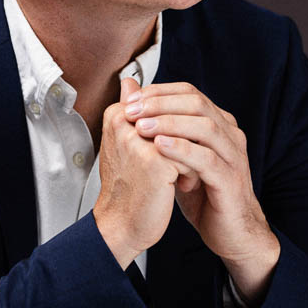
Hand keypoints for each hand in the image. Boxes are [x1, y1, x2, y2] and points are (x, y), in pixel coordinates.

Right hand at [93, 77, 179, 268]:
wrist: (122, 225)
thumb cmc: (128, 187)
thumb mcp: (127, 143)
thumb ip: (132, 110)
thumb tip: (131, 81)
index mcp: (116, 114)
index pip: (162, 105)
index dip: (174, 128)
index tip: (166, 151)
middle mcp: (124, 123)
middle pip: (176, 119)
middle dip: (186, 142)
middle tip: (179, 166)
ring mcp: (138, 141)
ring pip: (186, 137)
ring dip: (190, 158)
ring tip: (180, 177)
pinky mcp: (155, 161)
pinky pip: (190, 155)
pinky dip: (191, 172)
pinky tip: (181, 187)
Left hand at [124, 82, 279, 305]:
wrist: (229, 233)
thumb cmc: (203, 194)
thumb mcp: (176, 159)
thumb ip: (157, 130)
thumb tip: (131, 98)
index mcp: (219, 125)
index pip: (190, 93)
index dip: (159, 92)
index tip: (130, 100)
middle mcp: (230, 135)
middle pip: (197, 104)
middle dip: (161, 103)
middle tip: (132, 110)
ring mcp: (233, 157)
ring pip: (205, 127)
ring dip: (170, 123)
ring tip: (141, 127)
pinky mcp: (231, 180)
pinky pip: (208, 159)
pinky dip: (183, 149)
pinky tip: (160, 147)